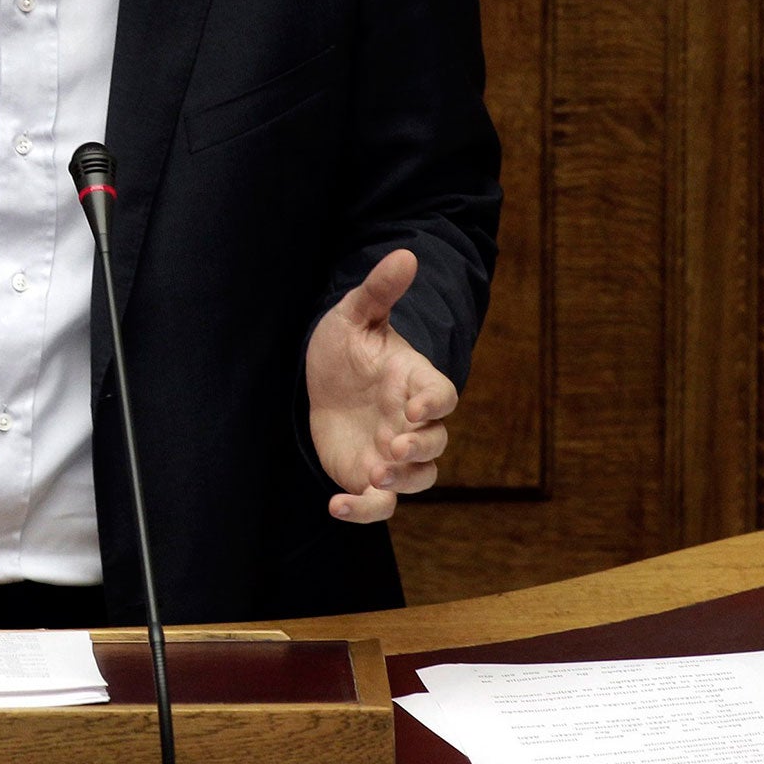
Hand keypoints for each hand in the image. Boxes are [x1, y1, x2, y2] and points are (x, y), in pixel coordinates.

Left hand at [305, 248, 456, 524]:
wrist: (320, 380)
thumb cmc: (345, 346)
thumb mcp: (355, 315)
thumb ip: (379, 291)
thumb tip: (405, 254)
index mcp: (414, 381)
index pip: (443, 395)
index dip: (435, 404)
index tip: (414, 407)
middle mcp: (411, 421)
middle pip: (437, 444)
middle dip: (421, 450)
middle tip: (393, 447)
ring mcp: (394, 452)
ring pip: (419, 479)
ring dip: (401, 482)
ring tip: (373, 475)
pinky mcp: (369, 476)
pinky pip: (379, 502)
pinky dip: (363, 510)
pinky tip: (336, 505)